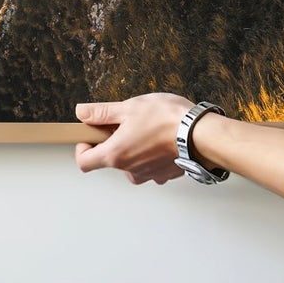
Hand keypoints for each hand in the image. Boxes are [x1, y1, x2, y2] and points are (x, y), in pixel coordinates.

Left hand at [74, 93, 192, 183]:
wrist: (200, 134)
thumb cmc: (167, 120)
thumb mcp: (129, 107)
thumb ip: (102, 112)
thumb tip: (82, 112)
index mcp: (115, 154)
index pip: (84, 162)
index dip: (82, 148)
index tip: (90, 135)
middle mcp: (129, 170)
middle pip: (110, 160)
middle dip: (113, 142)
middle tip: (125, 123)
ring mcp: (148, 175)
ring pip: (131, 164)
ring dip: (134, 149)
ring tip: (147, 129)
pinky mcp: (165, 174)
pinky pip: (151, 166)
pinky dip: (152, 154)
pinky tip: (161, 138)